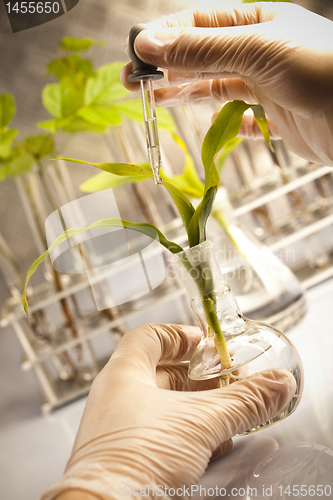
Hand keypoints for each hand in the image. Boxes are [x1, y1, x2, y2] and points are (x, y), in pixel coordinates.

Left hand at [43, 324, 295, 499]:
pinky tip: (210, 447)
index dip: (178, 334)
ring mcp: (118, 429)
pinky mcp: (127, 457)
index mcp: (123, 374)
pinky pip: (159, 434)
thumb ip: (243, 401)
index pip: (148, 337)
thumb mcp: (201, 421)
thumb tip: (277, 384)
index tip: (203, 342)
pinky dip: (186, 433)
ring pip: (162, 407)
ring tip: (224, 414)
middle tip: (225, 380)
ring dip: (196, 408)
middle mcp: (116, 398)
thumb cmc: (136, 458)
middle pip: (160, 372)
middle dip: (197, 376)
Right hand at [120, 2, 332, 165]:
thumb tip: (149, 44)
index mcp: (254, 22)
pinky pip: (238, 120)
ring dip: (182, 93)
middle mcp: (257, 52)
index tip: (135, 55)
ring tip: (151, 100)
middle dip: (165, 68)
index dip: (163, 37)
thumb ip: (202, 48)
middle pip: (200, 57)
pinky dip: (220, 123)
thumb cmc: (319, 69)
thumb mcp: (256, 49)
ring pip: (213, 87)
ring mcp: (265, 86)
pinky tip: (202, 124)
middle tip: (131, 82)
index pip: (197, 24)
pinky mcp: (273, 119)